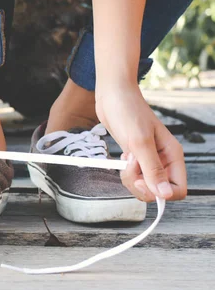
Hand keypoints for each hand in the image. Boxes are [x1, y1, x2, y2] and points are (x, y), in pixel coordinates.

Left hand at [96, 84, 186, 201]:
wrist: (113, 95)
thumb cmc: (128, 111)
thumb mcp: (140, 142)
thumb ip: (152, 169)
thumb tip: (164, 194)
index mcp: (172, 156)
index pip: (177, 189)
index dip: (160, 193)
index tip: (142, 181)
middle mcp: (163, 160)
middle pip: (157, 191)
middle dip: (140, 184)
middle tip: (130, 165)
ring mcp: (149, 159)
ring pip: (143, 185)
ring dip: (130, 177)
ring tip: (126, 158)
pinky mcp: (135, 157)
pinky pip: (132, 176)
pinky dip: (125, 172)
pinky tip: (123, 157)